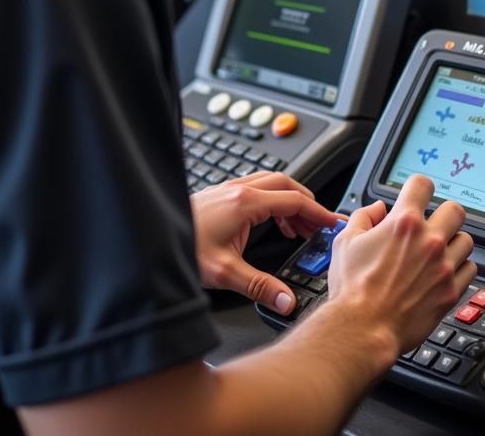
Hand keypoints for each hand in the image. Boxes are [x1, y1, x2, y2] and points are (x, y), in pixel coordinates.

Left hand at [191, 172, 340, 315]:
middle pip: (287, 184)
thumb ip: (260, 287)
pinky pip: (257, 189)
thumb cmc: (181, 249)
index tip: (333, 223)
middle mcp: (238, 190)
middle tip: (320, 224)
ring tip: (300, 227)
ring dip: (290, 201)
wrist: (151, 239)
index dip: (318, 212)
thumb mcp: (224, 273)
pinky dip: (273, 202)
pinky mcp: (221, 195)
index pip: (294, 200)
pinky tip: (272, 223)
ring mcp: (228, 189)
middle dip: (308, 203)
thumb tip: (286, 300)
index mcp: (245, 203)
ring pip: (271, 184)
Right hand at [326, 174, 475, 356]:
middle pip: (455, 210)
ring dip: (453, 243)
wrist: (364, 328)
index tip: (417, 194)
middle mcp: (429, 241)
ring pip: (466, 240)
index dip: (418, 187)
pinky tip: (444, 272)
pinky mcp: (451, 291)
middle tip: (433, 224)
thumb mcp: (346, 242)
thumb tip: (377, 209)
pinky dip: (460, 268)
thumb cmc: (353, 289)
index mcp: (404, 223)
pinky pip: (470, 269)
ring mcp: (443, 266)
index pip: (423, 185)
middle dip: (443, 214)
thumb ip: (364, 217)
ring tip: (438, 252)